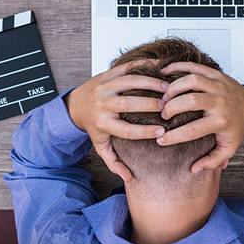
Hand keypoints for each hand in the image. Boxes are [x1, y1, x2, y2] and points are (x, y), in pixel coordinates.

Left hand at [64, 59, 167, 181]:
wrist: (76, 104)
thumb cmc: (93, 125)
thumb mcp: (100, 144)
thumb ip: (113, 161)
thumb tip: (128, 177)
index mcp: (103, 123)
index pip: (126, 130)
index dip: (145, 132)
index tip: (162, 132)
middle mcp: (103, 104)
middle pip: (129, 104)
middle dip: (150, 105)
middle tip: (167, 106)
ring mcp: (105, 87)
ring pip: (129, 82)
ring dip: (150, 83)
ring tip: (167, 87)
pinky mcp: (108, 74)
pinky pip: (127, 67)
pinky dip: (144, 65)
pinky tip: (159, 67)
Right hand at [157, 62, 243, 173]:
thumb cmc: (237, 128)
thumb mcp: (228, 148)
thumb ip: (212, 161)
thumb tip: (193, 170)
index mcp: (221, 122)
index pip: (192, 130)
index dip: (173, 137)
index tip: (160, 140)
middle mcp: (219, 102)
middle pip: (189, 101)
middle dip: (171, 108)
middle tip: (162, 115)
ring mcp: (218, 85)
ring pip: (191, 80)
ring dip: (173, 87)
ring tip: (164, 97)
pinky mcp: (215, 74)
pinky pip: (194, 67)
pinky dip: (177, 67)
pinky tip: (164, 73)